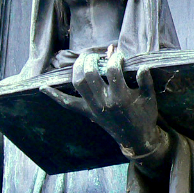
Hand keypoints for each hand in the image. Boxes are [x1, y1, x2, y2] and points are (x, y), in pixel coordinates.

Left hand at [41, 51, 167, 158]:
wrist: (135, 139)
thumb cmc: (145, 116)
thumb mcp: (150, 98)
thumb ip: (146, 81)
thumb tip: (142, 66)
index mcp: (121, 97)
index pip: (112, 70)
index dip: (114, 58)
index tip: (117, 54)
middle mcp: (103, 101)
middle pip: (90, 74)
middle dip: (91, 59)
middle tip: (96, 54)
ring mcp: (92, 107)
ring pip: (78, 83)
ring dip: (77, 68)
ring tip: (84, 59)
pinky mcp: (87, 112)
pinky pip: (67, 104)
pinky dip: (55, 96)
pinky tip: (43, 88)